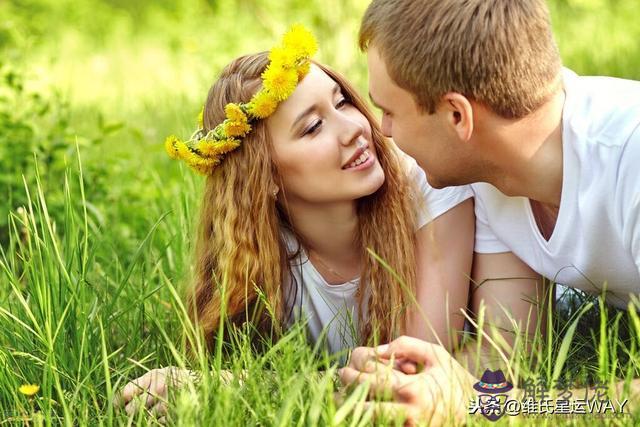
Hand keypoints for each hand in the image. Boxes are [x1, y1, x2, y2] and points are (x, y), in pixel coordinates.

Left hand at [113, 366, 195, 422]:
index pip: (126, 391)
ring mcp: (166, 403)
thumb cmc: (180, 379)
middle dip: (131, 413)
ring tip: (154, 410)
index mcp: (153, 375)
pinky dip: (158, 420)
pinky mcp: (173, 414)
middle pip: (131, 409)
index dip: (118, 401)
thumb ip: (144, 383)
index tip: (116, 406)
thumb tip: (121, 399)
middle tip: (134, 411)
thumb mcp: (163, 374)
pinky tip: (165, 413)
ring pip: (144, 418)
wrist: (207, 384)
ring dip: (145, 417)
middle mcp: (158, 388)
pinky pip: (157, 423)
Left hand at [339, 336, 476, 425]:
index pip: (371, 379)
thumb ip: (406, 346)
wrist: (480, 413)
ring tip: (338, 399)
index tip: (347, 366)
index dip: (354, 371)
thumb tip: (378, 349)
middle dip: (347, 389)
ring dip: (350, 409)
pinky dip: (367, 420)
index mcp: (412, 389)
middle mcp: (407, 412)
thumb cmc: (456, 381)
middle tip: (340, 379)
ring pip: (368, 421)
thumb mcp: (435, 355)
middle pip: (363, 402)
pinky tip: (358, 412)